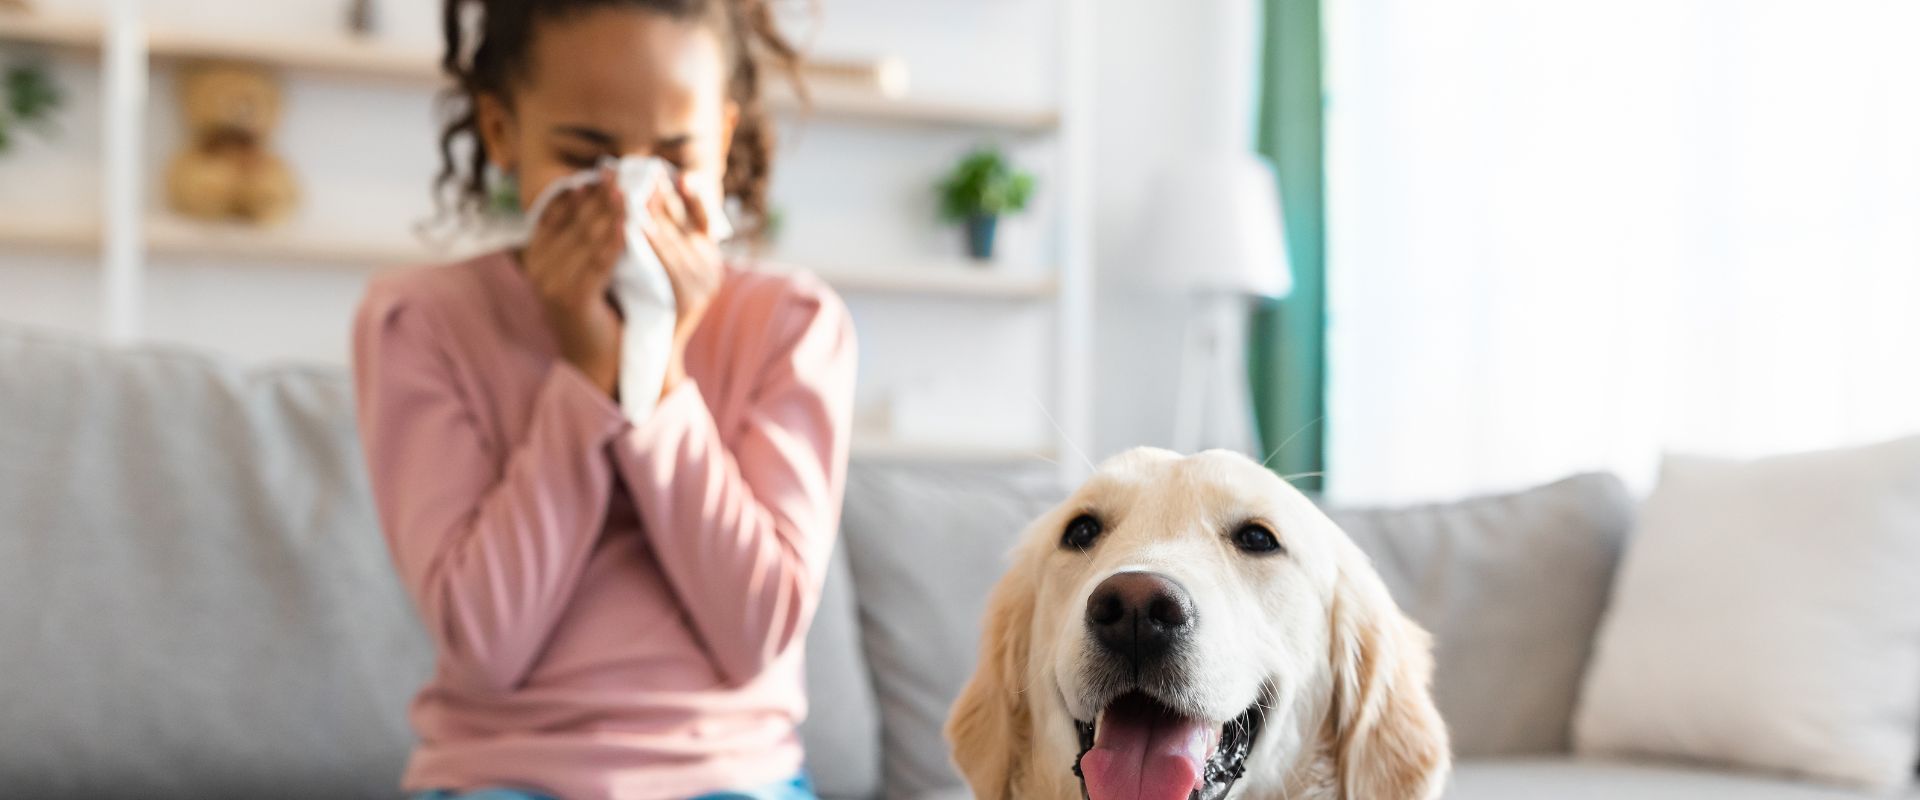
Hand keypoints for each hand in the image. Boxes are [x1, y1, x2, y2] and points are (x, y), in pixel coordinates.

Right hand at [521, 167, 626, 396]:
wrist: (601, 362)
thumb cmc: (603, 311)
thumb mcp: (591, 267)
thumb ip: (588, 236)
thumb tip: (603, 192)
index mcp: (539, 254)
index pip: (558, 211)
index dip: (582, 189)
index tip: (605, 169)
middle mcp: (539, 266)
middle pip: (574, 220)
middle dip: (599, 194)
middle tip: (621, 170)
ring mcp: (551, 283)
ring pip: (586, 238)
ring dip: (610, 211)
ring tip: (630, 188)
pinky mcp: (571, 298)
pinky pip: (597, 263)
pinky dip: (614, 241)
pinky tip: (630, 224)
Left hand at [643, 172, 726, 399]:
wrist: (654, 356)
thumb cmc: (650, 305)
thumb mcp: (661, 266)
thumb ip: (662, 236)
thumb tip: (646, 192)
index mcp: (708, 256)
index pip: (702, 215)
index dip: (692, 193)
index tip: (675, 172)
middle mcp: (711, 267)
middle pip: (686, 222)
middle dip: (662, 195)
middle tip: (640, 170)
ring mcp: (702, 286)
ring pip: (678, 241)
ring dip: (656, 214)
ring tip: (636, 191)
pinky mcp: (689, 301)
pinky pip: (670, 267)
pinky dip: (654, 245)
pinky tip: (634, 227)